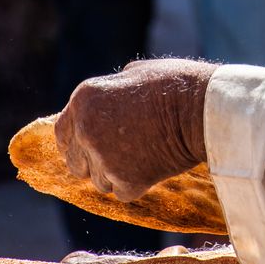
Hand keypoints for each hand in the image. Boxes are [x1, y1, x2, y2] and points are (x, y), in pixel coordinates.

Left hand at [55, 59, 216, 202]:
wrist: (203, 110)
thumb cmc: (176, 84)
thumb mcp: (136, 73)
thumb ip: (112, 90)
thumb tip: (107, 101)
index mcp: (84, 99)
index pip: (62, 132)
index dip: (74, 141)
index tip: (86, 147)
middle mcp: (86, 129)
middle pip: (76, 161)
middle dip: (93, 161)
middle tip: (121, 154)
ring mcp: (103, 158)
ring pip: (98, 180)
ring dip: (116, 173)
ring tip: (145, 154)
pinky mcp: (126, 182)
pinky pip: (121, 191)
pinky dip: (136, 183)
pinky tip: (154, 164)